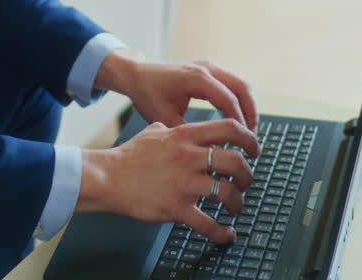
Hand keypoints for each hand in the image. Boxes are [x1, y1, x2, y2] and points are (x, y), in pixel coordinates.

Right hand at [76, 119, 258, 243]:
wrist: (107, 177)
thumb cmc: (128, 157)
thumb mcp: (152, 133)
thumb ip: (169, 129)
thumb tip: (172, 127)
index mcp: (184, 136)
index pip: (229, 128)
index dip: (249, 138)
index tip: (254, 148)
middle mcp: (188, 157)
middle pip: (236, 160)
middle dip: (248, 174)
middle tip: (247, 181)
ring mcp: (183, 183)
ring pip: (227, 192)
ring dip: (238, 202)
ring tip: (236, 207)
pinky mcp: (175, 207)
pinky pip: (207, 224)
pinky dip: (222, 233)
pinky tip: (227, 234)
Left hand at [96, 53, 258, 131]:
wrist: (136, 74)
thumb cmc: (147, 94)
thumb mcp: (165, 117)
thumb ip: (188, 133)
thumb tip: (209, 152)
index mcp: (196, 78)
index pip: (228, 101)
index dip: (239, 123)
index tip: (244, 143)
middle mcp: (206, 68)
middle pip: (242, 88)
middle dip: (251, 114)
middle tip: (252, 138)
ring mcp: (209, 66)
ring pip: (240, 84)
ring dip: (248, 106)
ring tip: (248, 131)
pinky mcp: (208, 69)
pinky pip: (232, 83)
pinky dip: (239, 100)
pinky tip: (237, 119)